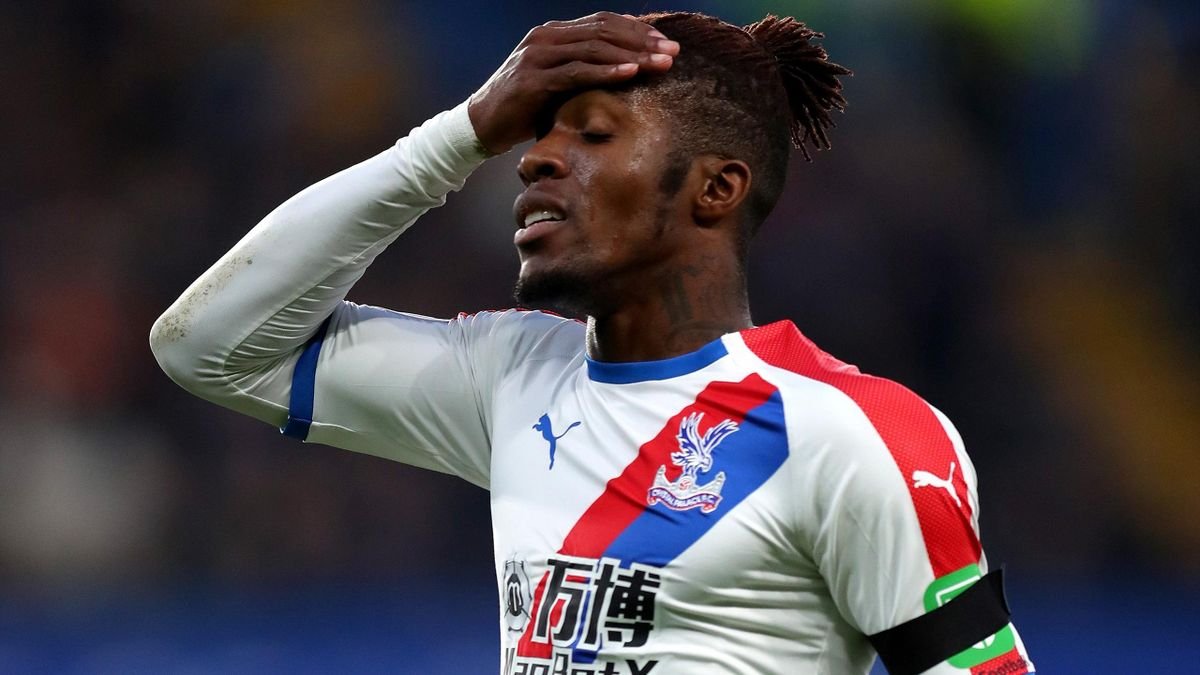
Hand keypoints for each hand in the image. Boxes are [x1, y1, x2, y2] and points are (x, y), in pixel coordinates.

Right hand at [468, 12, 678, 154]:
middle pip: (604, 31)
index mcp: (554, 34)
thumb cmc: (524, 107)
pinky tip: (630, 73)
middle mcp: (546, 38)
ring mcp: (539, 56)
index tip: (665, 42)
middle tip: (673, 52)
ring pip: (595, 48)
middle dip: (642, 41)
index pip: (603, 22)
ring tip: (660, 63)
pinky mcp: (535, 79)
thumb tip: (623, 72)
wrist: (482, 124)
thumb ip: (582, 71)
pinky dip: (606, 71)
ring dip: (632, 55)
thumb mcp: (557, 83)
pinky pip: (578, 72)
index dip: (637, 30)